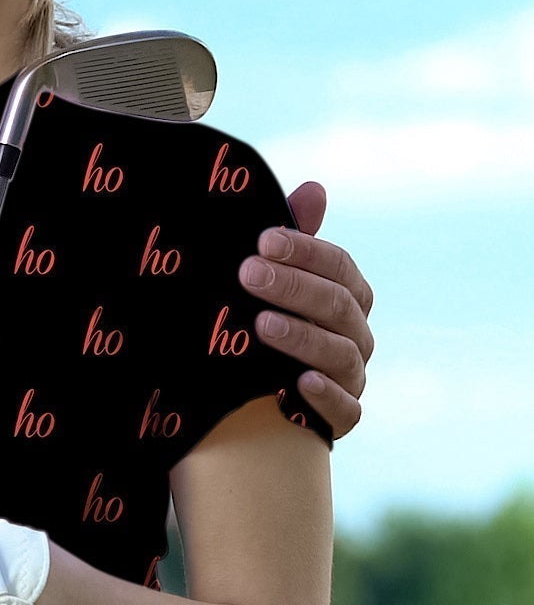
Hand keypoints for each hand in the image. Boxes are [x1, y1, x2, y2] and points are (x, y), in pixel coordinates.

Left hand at [239, 182, 373, 438]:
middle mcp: (356, 334)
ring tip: (262, 325)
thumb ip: (292, 237)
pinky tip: (299, 382)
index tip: (262, 240)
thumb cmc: (263, 316)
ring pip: (341, 354)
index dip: (305, 251)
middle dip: (293, 287)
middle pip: (338, 306)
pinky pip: (346, 410)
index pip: (339, 266)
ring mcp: (351, 376)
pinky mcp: (341, 417)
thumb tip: (314, 188)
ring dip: (302, 338)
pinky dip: (326, 396)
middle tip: (247, 275)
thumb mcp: (271, 275)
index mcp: (346, 295)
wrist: (247, 391)